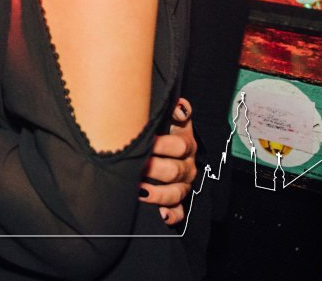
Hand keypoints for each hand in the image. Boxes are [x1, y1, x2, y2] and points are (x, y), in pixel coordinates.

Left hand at [141, 98, 197, 225]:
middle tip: (135, 165)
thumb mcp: (168, 118)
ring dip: (157, 193)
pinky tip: (160, 214)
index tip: (148, 140)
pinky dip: (171, 215)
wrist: (161, 150)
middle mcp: (186, 165)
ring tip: (139, 190)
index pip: (181, 144)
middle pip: (174, 169)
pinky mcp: (178, 202)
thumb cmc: (159, 131)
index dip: (165, 143)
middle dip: (153, 168)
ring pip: (176, 193)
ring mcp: (183, 185)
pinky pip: (178, 213)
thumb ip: (173, 109)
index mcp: (185, 143)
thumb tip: (178, 106)